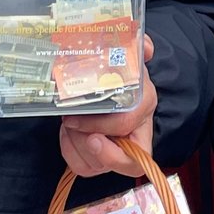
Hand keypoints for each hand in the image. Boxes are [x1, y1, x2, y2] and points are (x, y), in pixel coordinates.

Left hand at [60, 34, 160, 176]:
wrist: (108, 84)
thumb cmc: (118, 73)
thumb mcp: (127, 56)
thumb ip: (137, 47)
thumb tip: (146, 47)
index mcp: (144, 108)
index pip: (131, 128)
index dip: (105, 128)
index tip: (76, 119)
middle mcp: (136, 133)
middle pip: (124, 160)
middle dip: (93, 149)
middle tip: (72, 127)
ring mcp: (118, 150)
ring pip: (97, 165)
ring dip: (75, 144)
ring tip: (68, 123)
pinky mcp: (99, 160)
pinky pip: (83, 167)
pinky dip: (70, 152)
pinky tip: (67, 133)